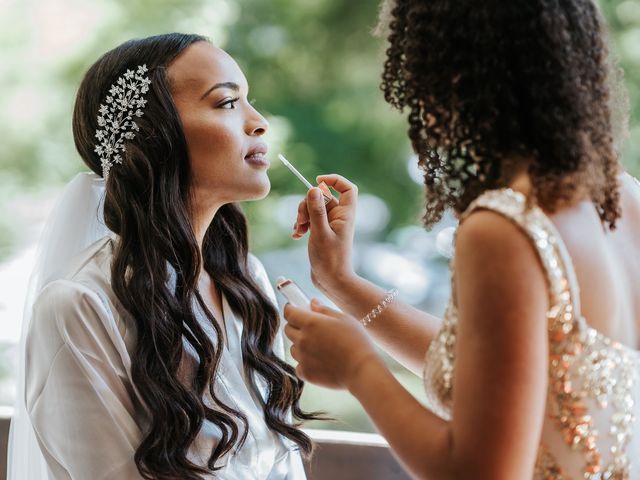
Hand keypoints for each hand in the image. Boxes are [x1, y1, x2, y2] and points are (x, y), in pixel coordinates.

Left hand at [283, 299, 378, 389]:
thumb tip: (312, 304)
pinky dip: (305, 363)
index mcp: (311, 323)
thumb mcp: (344, 319)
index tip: (293, 308)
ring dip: (300, 345)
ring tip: (318, 347)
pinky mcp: (306, 373)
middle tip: (309, 327)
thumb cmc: (356, 341)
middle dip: (295, 325)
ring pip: (293, 348)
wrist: (361, 369)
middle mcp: (302, 340)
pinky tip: (319, 361)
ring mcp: (302, 358)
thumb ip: (324, 310)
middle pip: (288, 330)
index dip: (290, 309)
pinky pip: (299, 365)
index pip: (289, 313)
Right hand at [292, 174, 357, 294]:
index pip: (347, 188)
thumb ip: (317, 211)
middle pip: (322, 197)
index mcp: (345, 214)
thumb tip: (314, 188)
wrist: (331, 282)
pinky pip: (309, 220)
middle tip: (302, 221)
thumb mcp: (320, 233)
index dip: (334, 180)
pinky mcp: (321, 232)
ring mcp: (329, 225)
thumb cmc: (330, 260)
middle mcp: (339, 217)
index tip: (317, 182)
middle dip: (307, 205)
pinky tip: (297, 235)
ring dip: (302, 216)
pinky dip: (301, 225)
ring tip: (298, 231)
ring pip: (312, 208)